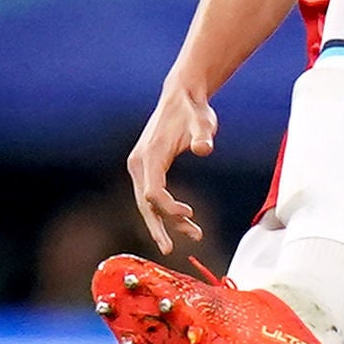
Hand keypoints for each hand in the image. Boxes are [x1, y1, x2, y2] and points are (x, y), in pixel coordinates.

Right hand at [127, 83, 217, 251]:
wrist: (182, 95)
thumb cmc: (193, 110)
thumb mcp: (203, 121)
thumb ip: (203, 135)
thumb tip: (204, 148)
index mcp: (150, 155)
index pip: (152, 193)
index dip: (168, 209)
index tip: (189, 215)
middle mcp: (139, 162)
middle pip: (145, 203)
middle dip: (159, 226)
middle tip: (171, 248)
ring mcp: (141, 165)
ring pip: (148, 202)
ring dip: (166, 221)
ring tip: (194, 234)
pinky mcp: (147, 167)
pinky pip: (152, 195)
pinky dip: (165, 209)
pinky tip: (184, 218)